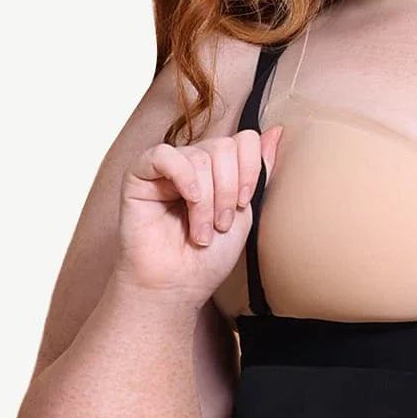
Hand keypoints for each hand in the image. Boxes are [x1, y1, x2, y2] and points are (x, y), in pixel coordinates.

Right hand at [113, 122, 284, 305]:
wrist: (176, 285)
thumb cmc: (208, 258)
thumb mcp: (244, 214)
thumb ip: (258, 173)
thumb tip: (276, 131)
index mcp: (220, 171)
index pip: (243, 141)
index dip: (250, 169)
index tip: (245, 204)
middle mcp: (194, 164)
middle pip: (224, 147)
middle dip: (229, 190)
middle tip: (221, 225)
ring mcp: (167, 167)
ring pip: (199, 157)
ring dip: (207, 201)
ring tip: (201, 232)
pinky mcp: (140, 174)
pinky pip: (164, 155)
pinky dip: (183, 176)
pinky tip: (189, 200)